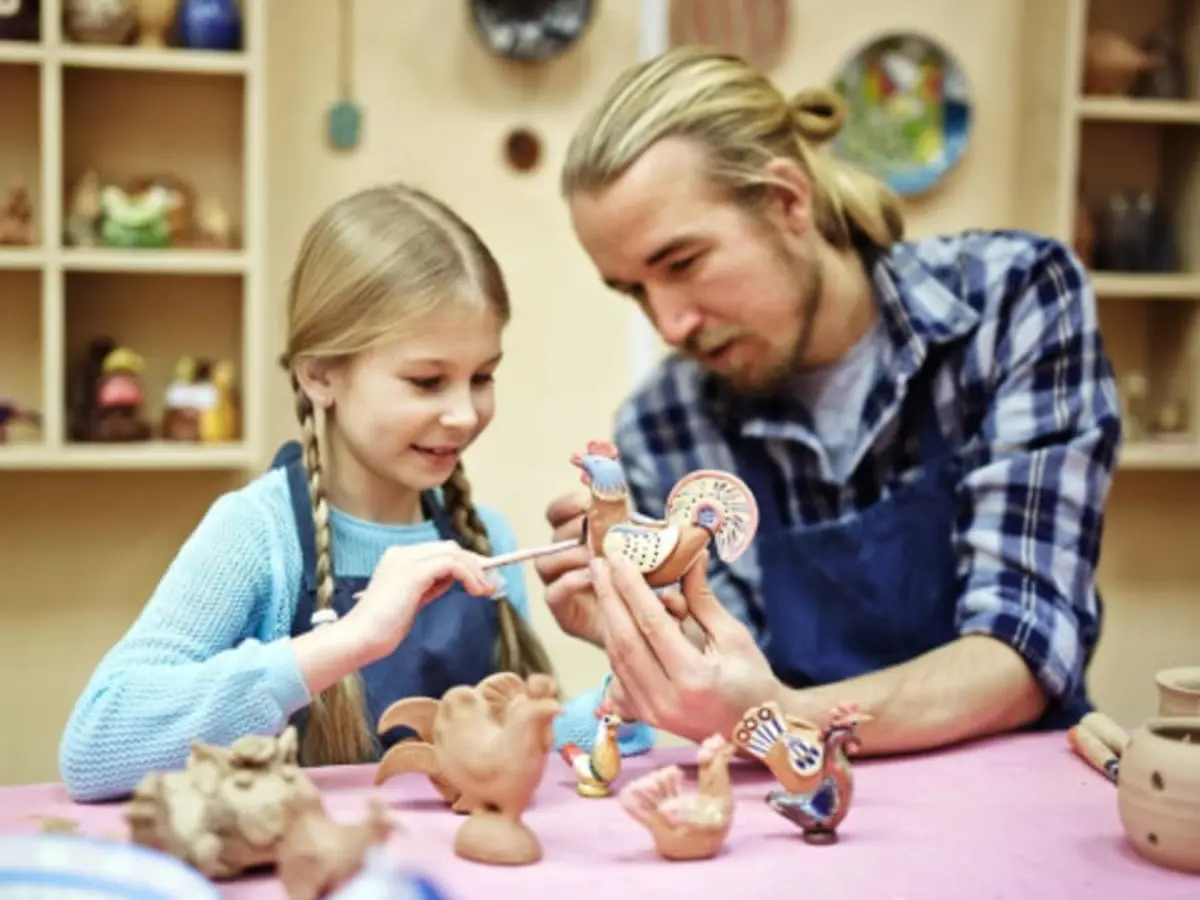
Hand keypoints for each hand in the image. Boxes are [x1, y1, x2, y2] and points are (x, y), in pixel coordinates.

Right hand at [345, 541, 494, 662]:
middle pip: (449, 548)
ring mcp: (407, 560)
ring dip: (475, 570)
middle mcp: (402, 553)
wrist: (361, 638)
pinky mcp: (414, 572)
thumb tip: (454, 578)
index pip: (440, 551)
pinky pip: (452, 564)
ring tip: (485, 590)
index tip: (482, 579)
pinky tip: (475, 591)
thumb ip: (430, 586)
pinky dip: (469, 575)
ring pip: (453, 553)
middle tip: (490, 584)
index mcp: (399, 558)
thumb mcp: (412, 601)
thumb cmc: (383, 628)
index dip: (465, 563)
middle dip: (474, 564)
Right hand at [534, 492, 692, 646]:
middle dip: (574, 528)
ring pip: (547, 562)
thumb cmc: (650, 587)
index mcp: (582, 535)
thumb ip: (665, 543)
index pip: (559, 512)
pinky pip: (552, 593)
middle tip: (596, 531)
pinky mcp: (563, 611)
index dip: (568, 504)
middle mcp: (566, 557)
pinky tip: (591, 578)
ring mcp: (561, 584)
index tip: (588, 501)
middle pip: (555, 534)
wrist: (645, 631)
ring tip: (597, 556)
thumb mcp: (657, 557)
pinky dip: (569, 582)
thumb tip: (696, 543)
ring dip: (571, 555)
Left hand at [592, 550, 781, 742]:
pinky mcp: (645, 717)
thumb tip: (689, 557)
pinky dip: (614, 645)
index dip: (631, 587)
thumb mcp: (733, 636)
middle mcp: (666, 700)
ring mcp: (652, 713)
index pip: (651, 623)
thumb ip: (702, 599)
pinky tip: (614, 620)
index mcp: (693, 678)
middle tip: (599, 564)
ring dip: (607, 619)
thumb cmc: (752, 681)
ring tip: (603, 585)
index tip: (618, 558)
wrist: (758, 733)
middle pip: (624, 640)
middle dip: (608, 598)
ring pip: (616, 658)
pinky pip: (618, 676)